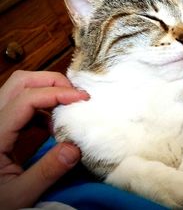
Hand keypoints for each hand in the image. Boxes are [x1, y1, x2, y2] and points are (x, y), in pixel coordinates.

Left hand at [0, 70, 88, 208]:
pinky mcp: (4, 124)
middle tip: (76, 96)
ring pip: (21, 88)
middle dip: (52, 82)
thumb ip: (47, 171)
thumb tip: (75, 147)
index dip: (56, 93)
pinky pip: (24, 103)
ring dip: (48, 92)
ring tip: (68, 109)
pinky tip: (54, 125)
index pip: (26, 99)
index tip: (82, 98)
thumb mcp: (20, 193)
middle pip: (21, 82)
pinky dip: (44, 106)